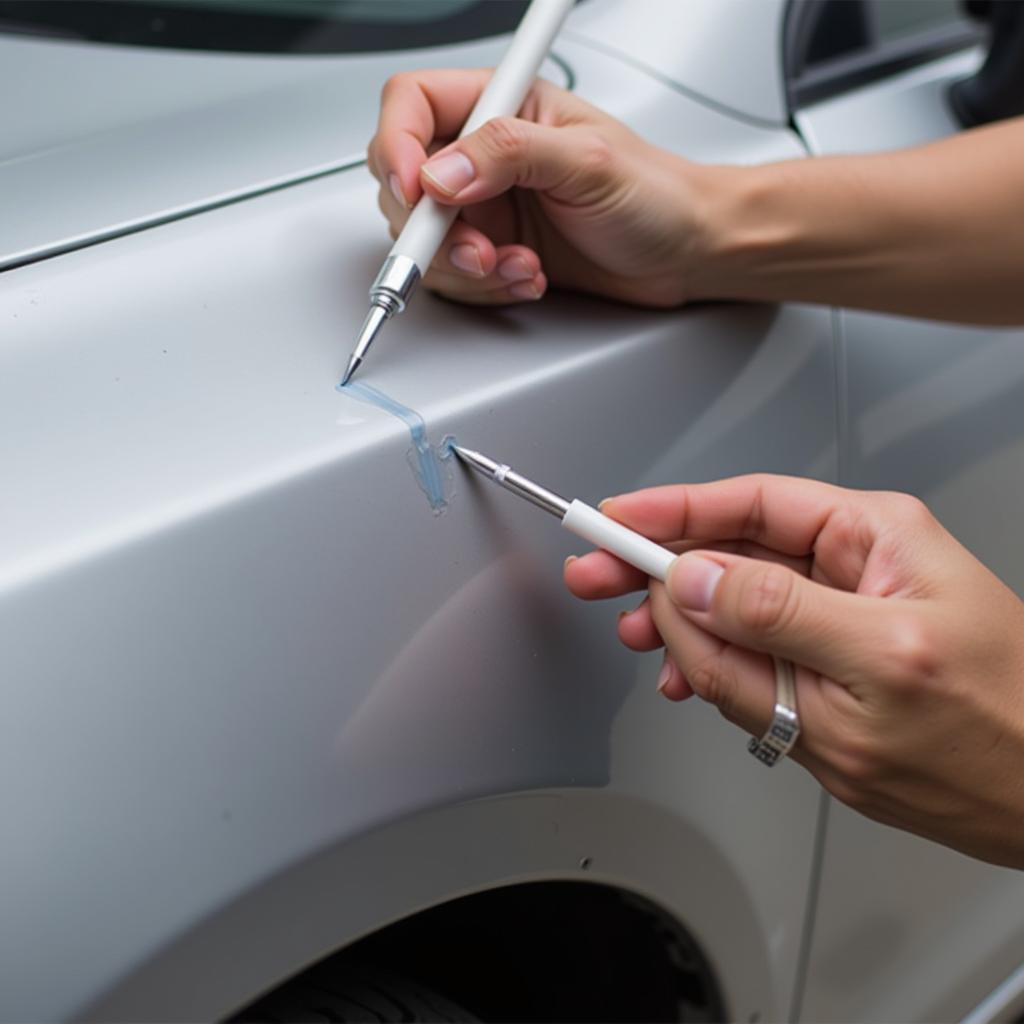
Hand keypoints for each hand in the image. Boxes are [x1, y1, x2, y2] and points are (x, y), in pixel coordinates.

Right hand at [366, 69, 709, 306]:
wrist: (685, 253)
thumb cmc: (655, 194)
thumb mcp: (587, 161)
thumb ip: (509, 154)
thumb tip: (441, 173)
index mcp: (504, 105)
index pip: (413, 105)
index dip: (397, 143)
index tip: (414, 187)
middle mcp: (485, 156)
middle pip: (405, 181)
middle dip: (432, 227)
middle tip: (477, 247)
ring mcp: (486, 207)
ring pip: (426, 240)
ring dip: (464, 266)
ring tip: (516, 266)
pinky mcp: (494, 251)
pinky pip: (456, 277)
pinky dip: (485, 287)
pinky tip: (526, 277)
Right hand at [565, 475, 1023, 867]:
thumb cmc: (1001, 733)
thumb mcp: (881, 666)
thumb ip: (778, 617)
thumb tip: (694, 583)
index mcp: (872, 540)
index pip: (748, 504)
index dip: (670, 510)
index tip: (612, 521)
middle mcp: (849, 570)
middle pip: (730, 549)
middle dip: (659, 566)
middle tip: (598, 579)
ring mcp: (835, 619)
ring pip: (732, 604)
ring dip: (681, 622)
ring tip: (642, 643)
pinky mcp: (826, 664)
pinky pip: (750, 651)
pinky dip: (710, 663)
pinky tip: (687, 675)